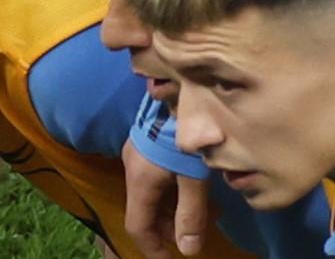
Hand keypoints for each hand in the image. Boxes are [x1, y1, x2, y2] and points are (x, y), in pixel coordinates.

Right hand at [123, 139, 210, 258]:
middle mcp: (133, 169)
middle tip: (191, 235)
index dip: (151, 247)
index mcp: (140, 181)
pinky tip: (195, 188)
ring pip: (151, 194)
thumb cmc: (184, 136)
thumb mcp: (194, 178)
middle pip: (144, 210)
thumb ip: (191, 214)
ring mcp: (138, 154)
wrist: (177, 91)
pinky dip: (172, 192)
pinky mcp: (147, 144)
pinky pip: (155, 178)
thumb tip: (189, 250)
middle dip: (165, 228)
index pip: (137, 225)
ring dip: (172, 209)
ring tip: (202, 213)